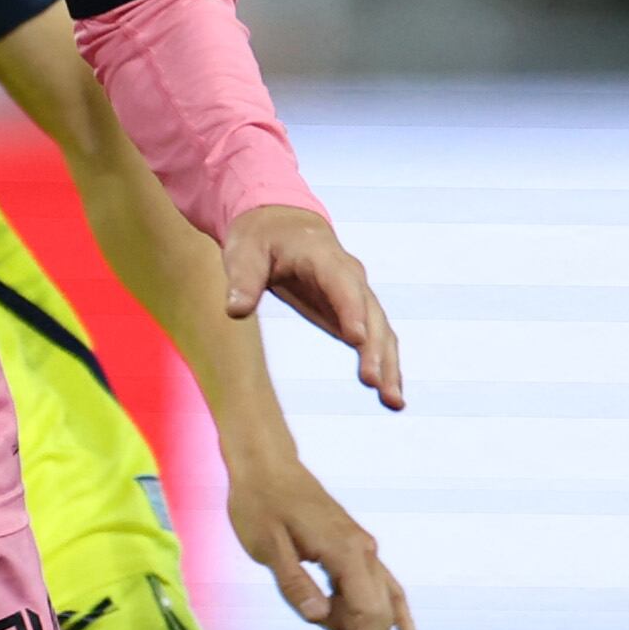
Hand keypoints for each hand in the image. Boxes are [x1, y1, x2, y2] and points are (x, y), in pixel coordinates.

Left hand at [222, 204, 400, 410]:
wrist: (283, 226)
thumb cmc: (260, 239)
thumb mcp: (244, 253)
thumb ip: (242, 280)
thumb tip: (235, 310)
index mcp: (323, 257)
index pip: (342, 285)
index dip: (351, 311)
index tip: (357, 340)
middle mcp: (350, 277)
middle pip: (370, 314)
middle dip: (375, 349)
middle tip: (375, 384)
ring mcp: (356, 297)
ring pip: (380, 332)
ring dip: (389, 366)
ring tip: (393, 403)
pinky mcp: (354, 315)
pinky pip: (376, 341)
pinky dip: (385, 367)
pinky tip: (390, 398)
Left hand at [224, 446, 417, 629]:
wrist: (266, 465)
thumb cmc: (259, 503)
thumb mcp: (267, 546)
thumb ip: (294, 583)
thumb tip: (321, 619)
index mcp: (344, 551)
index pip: (367, 613)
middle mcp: (363, 551)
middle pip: (380, 613)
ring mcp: (361, 549)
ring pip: (384, 602)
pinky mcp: (352, 549)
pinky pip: (379, 589)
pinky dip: (389, 615)